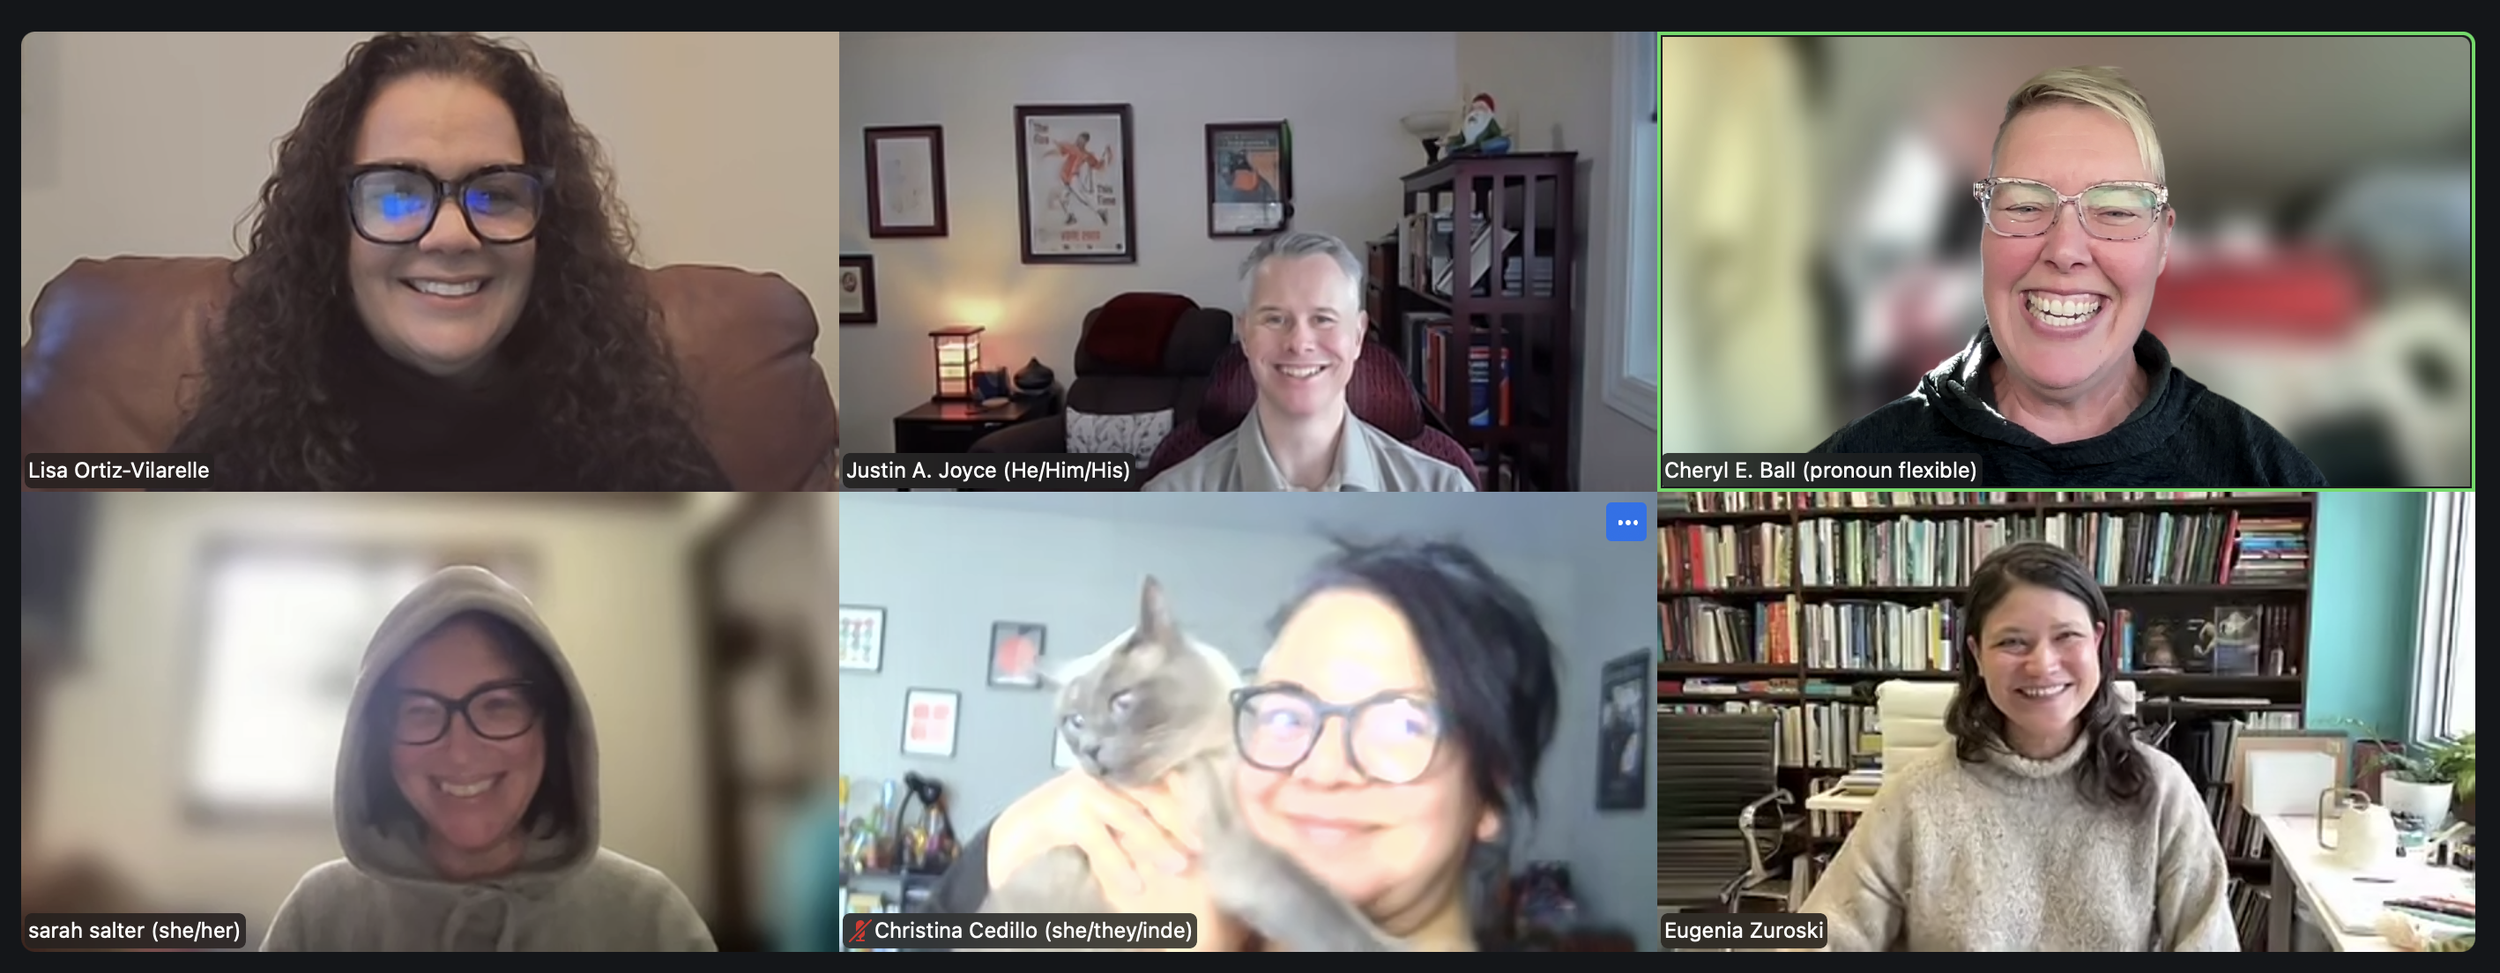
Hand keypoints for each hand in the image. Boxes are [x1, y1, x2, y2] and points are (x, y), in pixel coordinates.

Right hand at [988, 770, 1242, 949]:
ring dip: (1155, 842)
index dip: (1187, 794)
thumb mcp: (1112, 815)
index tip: (1212, 817)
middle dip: (1179, 819)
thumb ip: (1141, 814)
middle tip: (1203, 844)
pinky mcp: (1063, 815)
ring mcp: (1082, 791)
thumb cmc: (1073, 824)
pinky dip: (1118, 863)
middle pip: (1151, 792)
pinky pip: (1099, 840)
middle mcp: (1103, 773)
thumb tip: (1190, 835)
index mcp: (1118, 770)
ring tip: (1177, 865)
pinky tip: (1133, 884)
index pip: (1162, 774)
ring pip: (1129, 815)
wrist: (1019, 831)